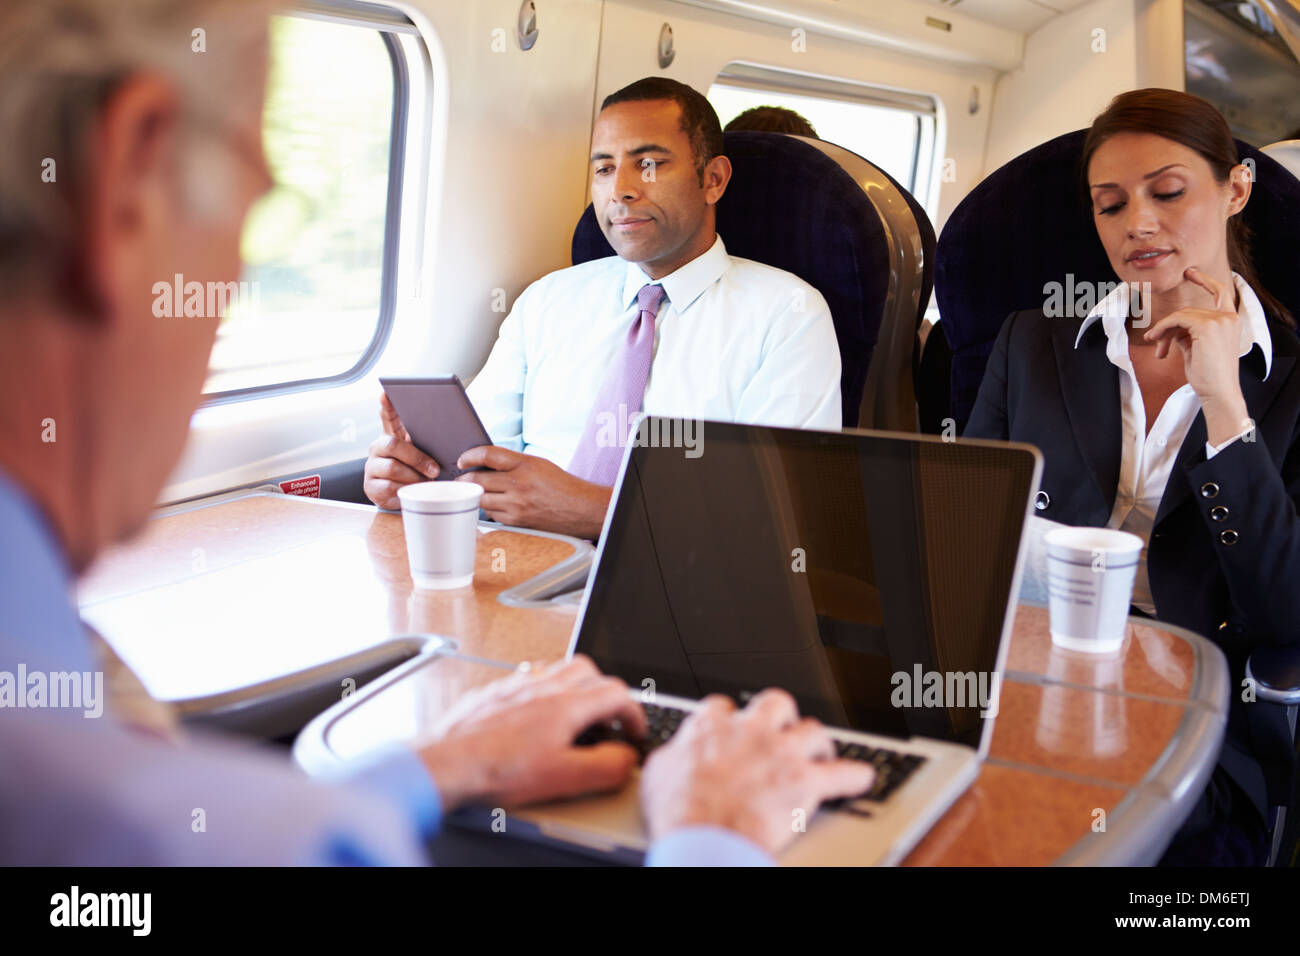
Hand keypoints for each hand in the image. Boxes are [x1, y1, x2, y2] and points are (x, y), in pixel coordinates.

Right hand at [363, 393, 440, 509]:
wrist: (401, 496)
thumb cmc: (415, 471)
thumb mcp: (422, 454)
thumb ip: (428, 442)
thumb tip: (451, 432)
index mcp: (391, 435)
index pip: (387, 416)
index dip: (386, 405)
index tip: (386, 394)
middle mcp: (377, 448)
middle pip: (392, 444)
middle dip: (417, 458)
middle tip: (434, 470)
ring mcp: (371, 467)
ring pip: (392, 468)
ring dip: (414, 476)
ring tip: (426, 482)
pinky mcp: (370, 487)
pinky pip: (389, 487)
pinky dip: (407, 490)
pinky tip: (415, 491)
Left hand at [416, 655, 646, 809]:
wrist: (448, 764)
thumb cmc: (497, 771)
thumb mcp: (563, 778)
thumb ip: (604, 766)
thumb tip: (626, 757)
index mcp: (564, 705)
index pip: (616, 693)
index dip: (634, 713)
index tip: (634, 731)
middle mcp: (541, 687)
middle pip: (589, 670)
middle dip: (606, 691)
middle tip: (608, 718)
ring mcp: (515, 686)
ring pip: (557, 667)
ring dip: (575, 684)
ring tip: (576, 710)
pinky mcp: (493, 693)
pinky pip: (526, 676)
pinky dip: (542, 688)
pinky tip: (535, 710)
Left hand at [455, 445, 611, 538]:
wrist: (581, 509)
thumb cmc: (561, 485)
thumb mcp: (538, 464)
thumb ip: (513, 462)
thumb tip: (484, 464)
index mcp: (525, 465)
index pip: (488, 455)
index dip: (470, 456)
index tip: (462, 460)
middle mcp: (519, 484)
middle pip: (478, 480)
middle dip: (464, 480)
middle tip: (460, 479)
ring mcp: (517, 505)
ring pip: (482, 500)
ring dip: (475, 496)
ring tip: (475, 492)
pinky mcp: (517, 522)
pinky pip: (492, 515)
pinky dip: (489, 510)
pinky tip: (494, 505)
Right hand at [640, 689, 875, 857]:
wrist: (704, 839)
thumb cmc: (679, 812)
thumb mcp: (657, 775)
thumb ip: (670, 756)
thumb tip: (669, 757)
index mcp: (712, 727)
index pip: (723, 708)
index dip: (731, 719)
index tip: (732, 729)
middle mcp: (751, 731)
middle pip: (776, 704)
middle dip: (782, 716)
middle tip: (782, 730)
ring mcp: (782, 753)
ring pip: (813, 731)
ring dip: (818, 742)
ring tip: (820, 751)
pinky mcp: (806, 782)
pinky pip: (842, 773)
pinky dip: (854, 776)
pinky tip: (862, 777)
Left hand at [1143, 267, 1249, 444]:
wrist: (1219, 391)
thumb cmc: (1209, 375)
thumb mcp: (1197, 348)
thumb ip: (1188, 332)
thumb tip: (1171, 328)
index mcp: (1231, 321)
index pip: (1220, 293)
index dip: (1205, 280)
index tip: (1191, 272)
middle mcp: (1228, 317)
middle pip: (1189, 311)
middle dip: (1168, 327)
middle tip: (1156, 344)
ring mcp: (1219, 320)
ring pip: (1180, 316)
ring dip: (1164, 331)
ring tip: (1156, 347)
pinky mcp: (1207, 326)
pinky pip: (1177, 319)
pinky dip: (1163, 328)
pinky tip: (1156, 341)